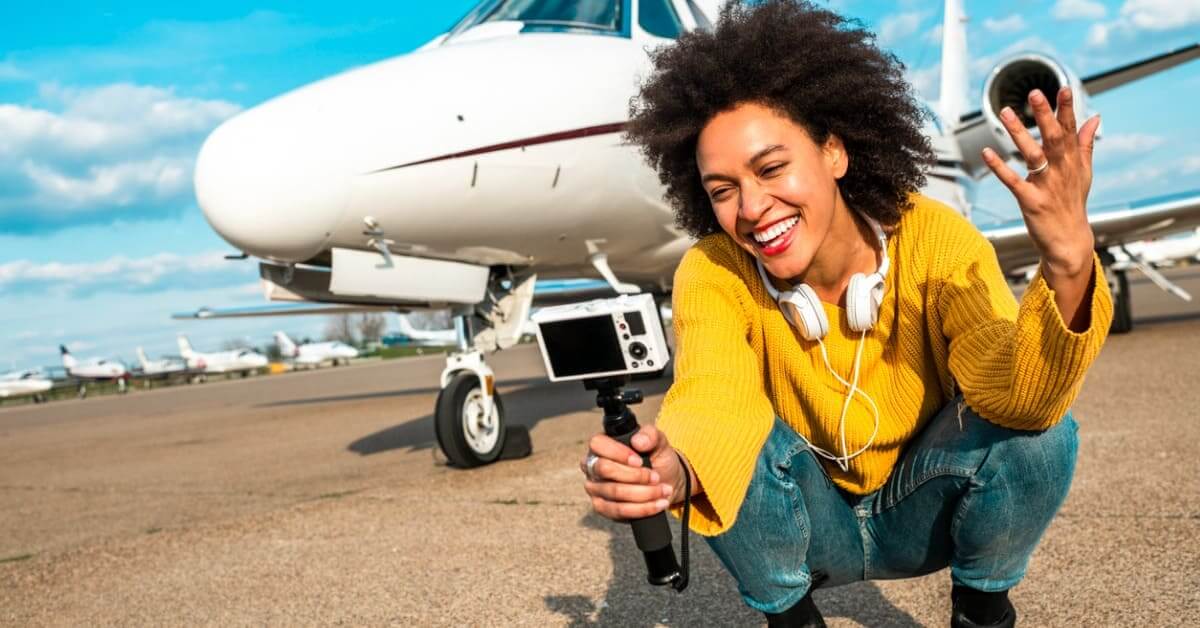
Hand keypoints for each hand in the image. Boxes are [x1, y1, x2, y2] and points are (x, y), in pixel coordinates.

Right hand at [580, 425, 688, 520]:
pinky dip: (642, 509)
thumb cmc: (656, 457)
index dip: (618, 453)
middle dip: (635, 475)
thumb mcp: (659, 441)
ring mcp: (595, 489)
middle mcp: (593, 466)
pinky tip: (658, 504)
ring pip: (615, 492)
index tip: (640, 461)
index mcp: (601, 446)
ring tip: (663, 491)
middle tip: (656, 477)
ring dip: (644, 493)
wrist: (666, 481)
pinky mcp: (603, 508)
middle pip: (605, 469)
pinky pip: (619, 511)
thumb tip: (638, 441)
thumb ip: (650, 435)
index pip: (598, 444)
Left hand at [982, 87, 1099, 277]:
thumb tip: (1095, 117)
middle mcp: (1062, 171)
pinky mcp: (1031, 202)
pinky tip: (987, 153)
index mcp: (1073, 162)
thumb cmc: (1073, 203)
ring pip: (1032, 155)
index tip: (1062, 88)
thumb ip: (1085, 144)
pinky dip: (999, 168)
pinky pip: (1013, 182)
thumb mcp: (1083, 172)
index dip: (1067, 109)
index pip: (1070, 130)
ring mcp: (1047, 186)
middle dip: (1045, 115)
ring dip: (1018, 134)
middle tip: (1034, 93)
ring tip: (1005, 113)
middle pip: (1053, 138)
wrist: (1069, 241)